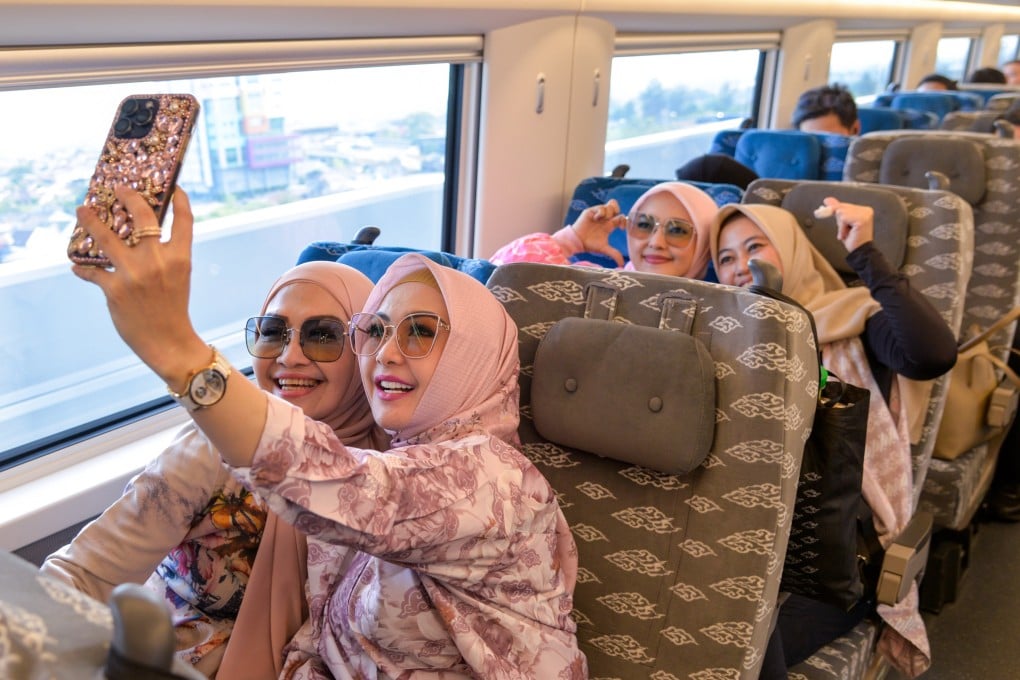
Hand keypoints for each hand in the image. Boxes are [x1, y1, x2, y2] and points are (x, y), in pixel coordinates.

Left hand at [71, 186, 209, 388]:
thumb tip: (143, 237)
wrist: (168, 341)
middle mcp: (158, 261)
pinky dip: (83, 269)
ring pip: (106, 237)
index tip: (175, 187)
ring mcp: (135, 274)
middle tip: (118, 189)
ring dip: (90, 221)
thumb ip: (167, 256)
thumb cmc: (173, 309)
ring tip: (81, 211)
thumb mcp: (179, 277)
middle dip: (128, 197)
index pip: (183, 220)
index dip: (180, 200)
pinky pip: (93, 271)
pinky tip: (77, 267)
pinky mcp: (115, 289)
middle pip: (142, 216)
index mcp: (180, 258)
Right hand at [568, 199, 627, 266]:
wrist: (577, 241)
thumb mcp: (604, 249)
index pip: (621, 218)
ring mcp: (598, 214)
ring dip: (609, 212)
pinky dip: (601, 212)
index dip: (624, 221)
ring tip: (604, 219)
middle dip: (618, 212)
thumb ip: (614, 254)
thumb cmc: (590, 245)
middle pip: (617, 208)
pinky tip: (596, 219)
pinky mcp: (591, 211)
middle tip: (614, 220)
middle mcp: (605, 218)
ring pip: (611, 205)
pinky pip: (601, 207)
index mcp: (610, 225)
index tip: (621, 229)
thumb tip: (622, 265)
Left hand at [822, 197, 873, 253]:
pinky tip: (848, 234)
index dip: (837, 214)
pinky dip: (842, 228)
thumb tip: (827, 200)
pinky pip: (843, 219)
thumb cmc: (853, 240)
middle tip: (846, 231)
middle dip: (840, 221)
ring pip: (841, 212)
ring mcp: (865, 214)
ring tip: (848, 232)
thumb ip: (837, 210)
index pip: (844, 205)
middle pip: (841, 208)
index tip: (835, 219)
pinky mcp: (862, 220)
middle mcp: (866, 210)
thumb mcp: (842, 223)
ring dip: (841, 226)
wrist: (860, 252)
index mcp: (864, 210)